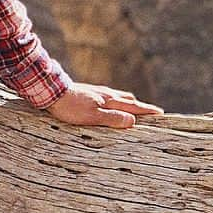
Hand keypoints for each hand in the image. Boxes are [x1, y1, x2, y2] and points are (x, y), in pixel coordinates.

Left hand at [44, 82, 163, 127]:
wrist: (52, 91)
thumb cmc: (71, 107)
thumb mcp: (93, 116)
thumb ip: (113, 119)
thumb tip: (133, 122)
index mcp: (110, 100)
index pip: (133, 107)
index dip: (147, 111)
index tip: (160, 114)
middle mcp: (106, 94)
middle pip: (128, 100)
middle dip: (141, 107)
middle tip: (152, 112)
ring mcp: (96, 92)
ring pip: (118, 96)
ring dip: (129, 102)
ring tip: (133, 108)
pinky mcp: (87, 91)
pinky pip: (108, 96)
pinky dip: (116, 100)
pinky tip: (109, 103)